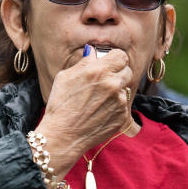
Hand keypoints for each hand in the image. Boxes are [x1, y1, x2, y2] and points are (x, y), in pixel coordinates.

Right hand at [33, 48, 136, 179]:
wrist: (63, 136)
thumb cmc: (60, 105)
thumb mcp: (65, 76)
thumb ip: (84, 62)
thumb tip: (94, 53)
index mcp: (99, 70)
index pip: (121, 56)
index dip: (115, 59)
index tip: (110, 64)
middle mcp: (113, 84)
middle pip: (127, 71)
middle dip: (118, 74)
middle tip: (105, 82)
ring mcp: (120, 102)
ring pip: (126, 89)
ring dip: (117, 91)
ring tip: (99, 100)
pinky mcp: (122, 117)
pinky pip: (124, 106)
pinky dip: (116, 107)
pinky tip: (100, 112)